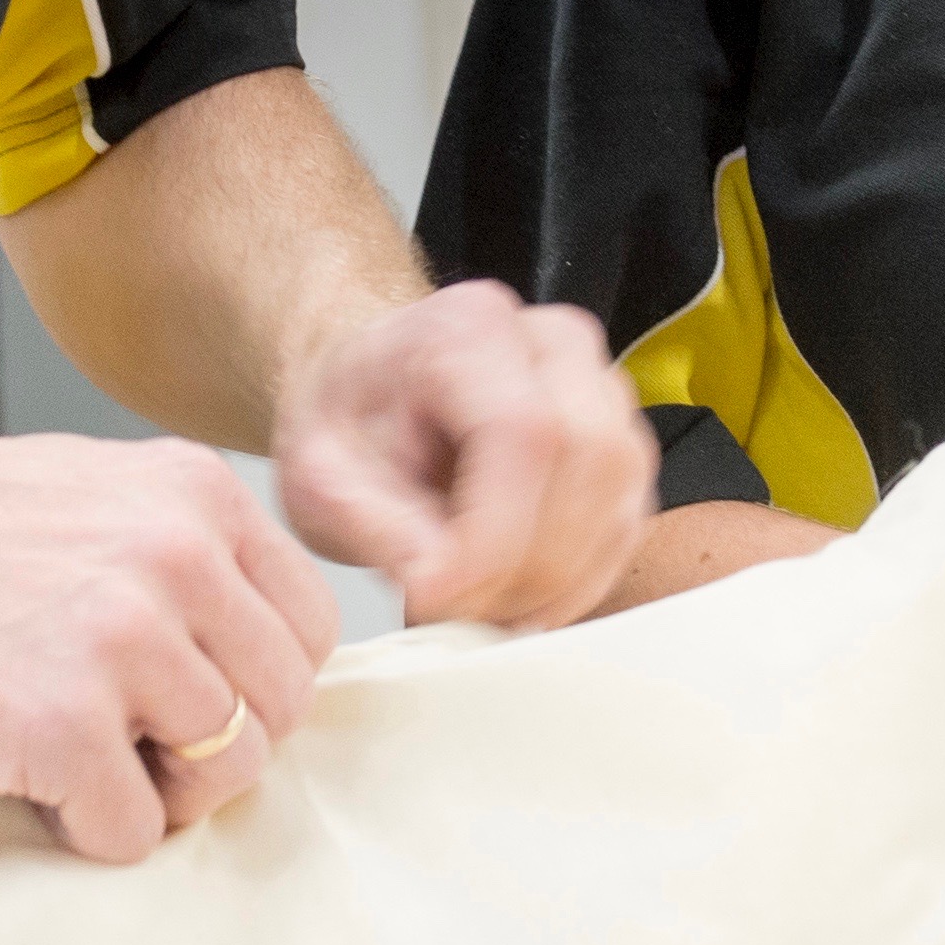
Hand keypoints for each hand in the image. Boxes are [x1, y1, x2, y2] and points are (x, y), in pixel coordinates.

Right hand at [0, 435, 341, 865]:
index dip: (258, 681)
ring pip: (231, 772)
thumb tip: (258, 631)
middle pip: (282, 704)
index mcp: (194, 493)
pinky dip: (95, 832)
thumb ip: (184, 541)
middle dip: (222, 744)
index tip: (194, 697)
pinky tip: (41, 792)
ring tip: (93, 769)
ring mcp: (122, 642)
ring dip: (167, 794)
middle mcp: (175, 556)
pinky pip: (137, 830)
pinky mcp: (62, 728)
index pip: (308, 623)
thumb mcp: (89, 489)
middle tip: (142, 747)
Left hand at [272, 281, 655, 627]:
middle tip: (455, 614)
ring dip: (554, 583)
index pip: (522, 433)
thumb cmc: (351, 422)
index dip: (493, 537)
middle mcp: (554, 344)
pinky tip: (515, 598)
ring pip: (620, 502)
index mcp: (468, 330)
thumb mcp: (317, 474)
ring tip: (478, 610)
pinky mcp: (622, 445)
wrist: (373, 394)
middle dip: (526, 568)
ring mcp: (603, 391)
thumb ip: (374, 526)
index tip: (436, 599)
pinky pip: (626, 527)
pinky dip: (575, 582)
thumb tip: (444, 592)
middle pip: (589, 463)